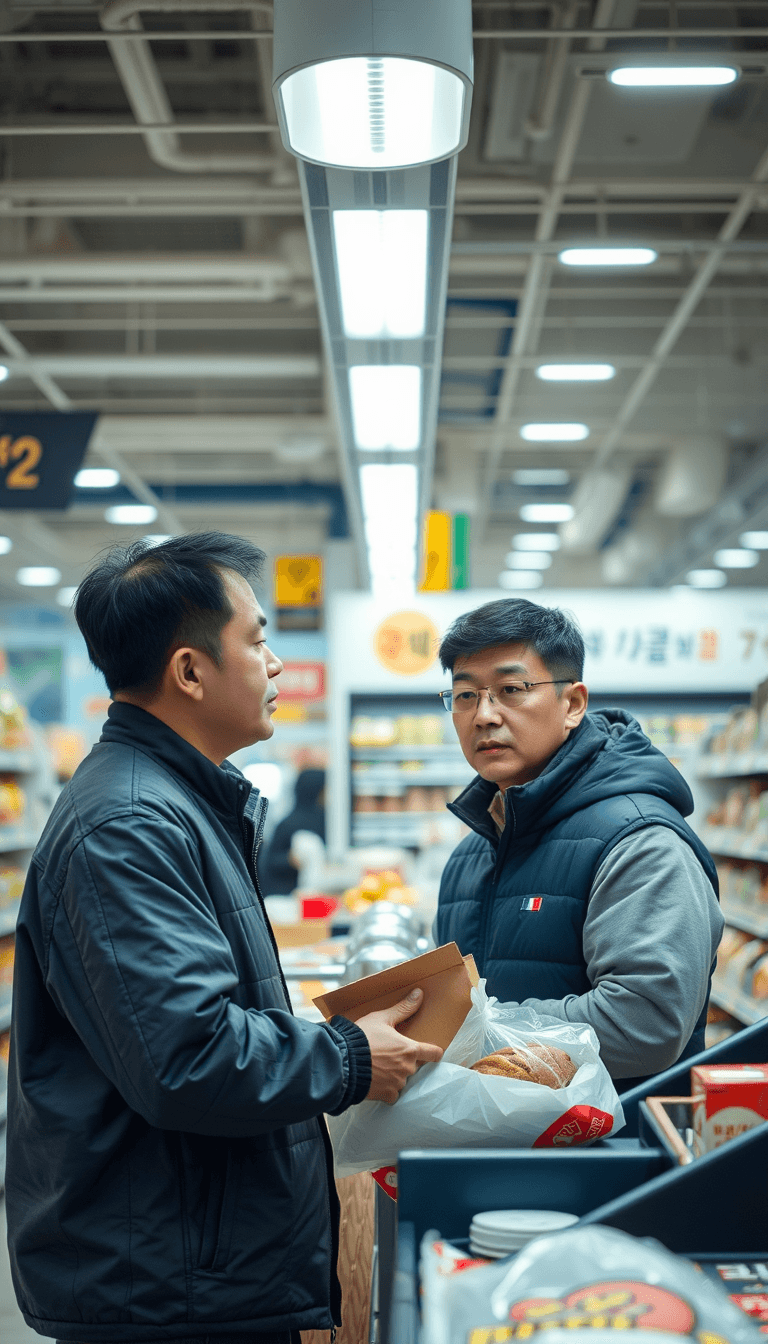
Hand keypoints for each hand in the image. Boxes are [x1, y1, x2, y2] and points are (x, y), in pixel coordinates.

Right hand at [356, 988, 443, 1104]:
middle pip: (415, 1066)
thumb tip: (419, 993)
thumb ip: (403, 1008)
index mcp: (410, 1049)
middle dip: (406, 1061)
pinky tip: (377, 1080)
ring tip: (380, 1066)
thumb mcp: (382, 1019)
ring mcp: (398, 1083)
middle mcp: (408, 1068)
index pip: (434, 1053)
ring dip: (396, 1075)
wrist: (343, 1061)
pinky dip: (387, 1089)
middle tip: (391, 1055)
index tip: (430, 1051)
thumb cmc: (362, 1037)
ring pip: (403, 1079)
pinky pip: (393, 1094)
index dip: (433, 1052)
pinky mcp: (386, 1095)